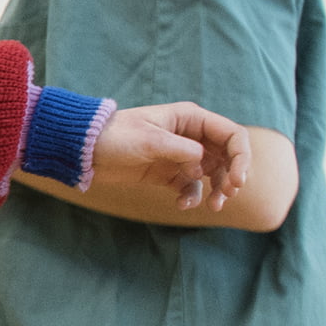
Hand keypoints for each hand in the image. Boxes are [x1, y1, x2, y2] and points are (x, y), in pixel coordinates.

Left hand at [92, 101, 251, 212]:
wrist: (84, 152)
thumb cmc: (115, 137)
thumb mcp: (148, 140)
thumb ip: (180, 150)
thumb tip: (203, 164)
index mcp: (191, 118)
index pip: (231, 135)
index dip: (242, 157)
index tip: (238, 181)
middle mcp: (191, 135)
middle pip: (227, 156)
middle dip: (232, 175)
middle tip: (227, 194)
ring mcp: (181, 155)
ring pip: (213, 173)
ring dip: (217, 190)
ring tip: (213, 206)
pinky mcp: (168, 173)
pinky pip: (190, 186)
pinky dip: (191, 196)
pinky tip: (182, 205)